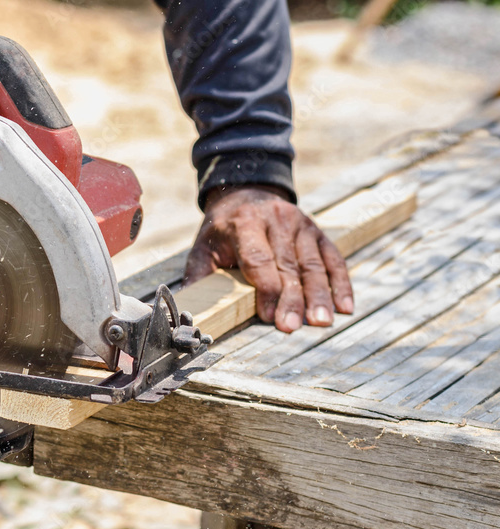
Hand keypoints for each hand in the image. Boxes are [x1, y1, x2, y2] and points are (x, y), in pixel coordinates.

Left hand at [184, 185, 353, 332]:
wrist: (245, 193)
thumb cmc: (222, 231)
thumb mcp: (203, 248)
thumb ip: (199, 277)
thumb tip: (191, 309)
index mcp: (245, 224)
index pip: (258, 260)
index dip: (265, 289)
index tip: (268, 316)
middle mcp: (276, 221)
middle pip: (288, 266)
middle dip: (292, 299)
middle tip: (292, 327)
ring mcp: (301, 224)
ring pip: (313, 264)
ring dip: (319, 295)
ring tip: (321, 321)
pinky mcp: (317, 231)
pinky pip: (332, 258)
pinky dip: (341, 283)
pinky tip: (345, 305)